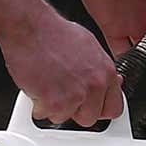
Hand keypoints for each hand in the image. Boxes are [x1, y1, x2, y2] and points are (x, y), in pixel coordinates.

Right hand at [0, 9, 123, 126]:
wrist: (30, 28)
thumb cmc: (53, 32)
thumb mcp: (88, 45)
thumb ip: (99, 69)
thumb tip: (107, 80)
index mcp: (106, 71)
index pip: (114, 107)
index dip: (98, 109)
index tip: (91, 107)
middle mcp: (95, 84)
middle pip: (89, 118)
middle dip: (74, 111)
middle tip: (63, 94)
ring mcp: (76, 95)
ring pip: (65, 118)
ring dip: (54, 107)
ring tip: (48, 84)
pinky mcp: (55, 102)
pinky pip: (46, 116)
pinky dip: (38, 105)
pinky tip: (37, 86)